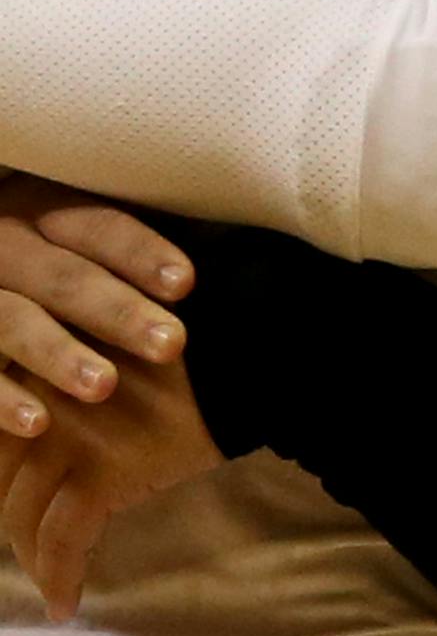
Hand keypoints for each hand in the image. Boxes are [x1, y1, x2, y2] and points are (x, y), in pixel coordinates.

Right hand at [0, 177, 191, 435]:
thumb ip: (123, 256)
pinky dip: (1, 399)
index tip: (187, 284)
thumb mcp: (70, 248)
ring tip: (106, 387)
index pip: (98, 225)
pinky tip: (39, 423)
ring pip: (12, 320)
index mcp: (42, 212)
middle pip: (64, 276)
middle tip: (173, 344)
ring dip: (60, 354)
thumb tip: (216, 269)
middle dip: (120, 311)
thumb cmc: (41, 278)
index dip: (142, 253)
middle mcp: (4, 245)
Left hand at [0, 350, 221, 618]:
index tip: (16, 509)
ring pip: (23, 517)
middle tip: (30, 551)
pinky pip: (62, 542)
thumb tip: (62, 437)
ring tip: (51, 585)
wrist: (246, 354)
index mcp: (43, 367)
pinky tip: (66, 604)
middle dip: (12, 524)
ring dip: (31, 561)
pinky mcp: (102, 473)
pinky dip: (58, 579)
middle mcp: (41, 400)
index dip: (2, 485)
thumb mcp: (117, 352)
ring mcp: (67, 438)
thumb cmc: (194, 351)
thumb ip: (79, 385)